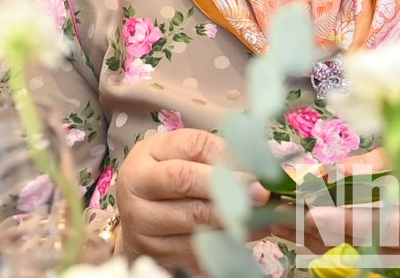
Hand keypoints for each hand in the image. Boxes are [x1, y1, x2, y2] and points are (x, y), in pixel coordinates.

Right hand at [116, 126, 263, 271]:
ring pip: (195, 220)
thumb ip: (210, 155)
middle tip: (261, 193)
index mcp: (144, 157)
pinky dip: (229, 240)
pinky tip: (248, 232)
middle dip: (228, 186)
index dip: (224, 155)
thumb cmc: (163, 178)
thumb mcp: (177, 157)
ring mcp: (144, 224)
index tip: (254, 167)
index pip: (188, 147)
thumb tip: (254, 162)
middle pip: (184, 182)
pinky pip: (199, 248)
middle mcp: (136, 189)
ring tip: (263, 214)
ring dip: (235, 216)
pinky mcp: (158, 253)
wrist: (138, 217)